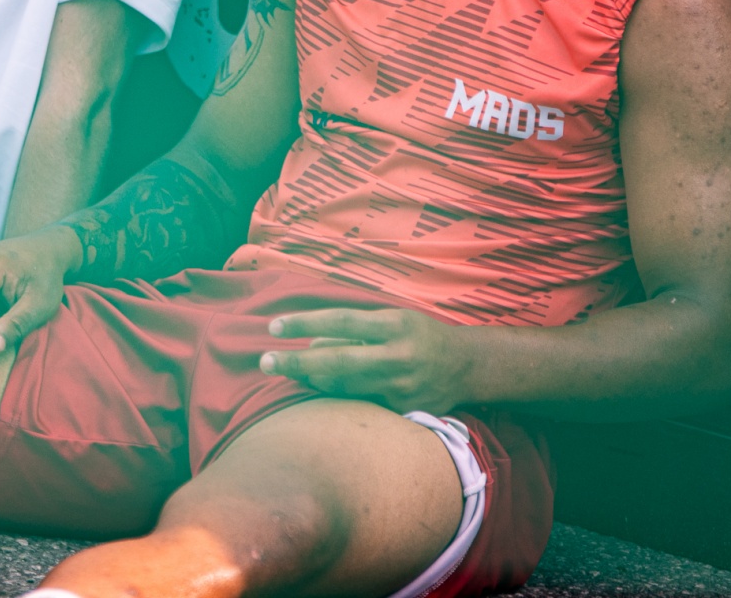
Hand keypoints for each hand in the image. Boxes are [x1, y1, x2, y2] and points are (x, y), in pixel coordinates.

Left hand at [258, 307, 474, 413]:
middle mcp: (398, 356)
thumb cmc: (420, 335)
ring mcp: (401, 386)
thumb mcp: (392, 320)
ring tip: (297, 371)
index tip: (274, 327)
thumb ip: (354, 329)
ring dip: (314, 379)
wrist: (467, 367)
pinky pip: (360, 403)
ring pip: (344, 386)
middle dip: (296, 362)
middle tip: (264, 361)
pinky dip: (339, 394)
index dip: (305, 323)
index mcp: (394, 325)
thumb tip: (311, 342)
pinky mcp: (403, 410)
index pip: (340, 320)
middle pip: (337, 359)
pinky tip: (327, 388)